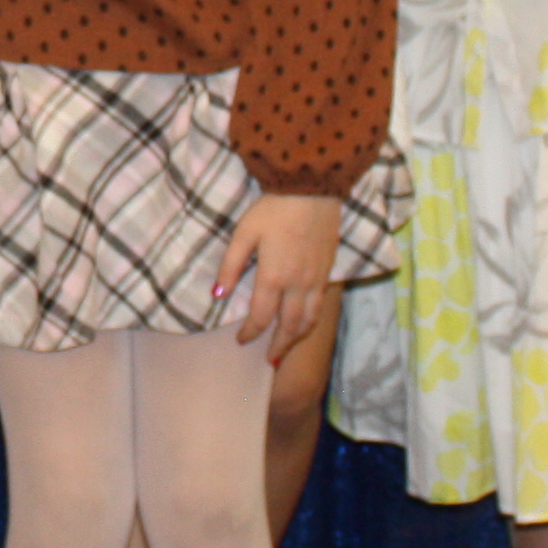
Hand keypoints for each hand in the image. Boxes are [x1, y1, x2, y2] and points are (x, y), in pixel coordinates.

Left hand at [212, 191, 343, 356]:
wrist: (312, 188)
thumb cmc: (274, 208)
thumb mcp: (244, 234)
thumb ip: (230, 267)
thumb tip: (218, 296)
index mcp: (274, 277)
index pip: (262, 317)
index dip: (251, 333)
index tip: (241, 340)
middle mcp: (299, 284)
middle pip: (290, 326)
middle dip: (279, 346)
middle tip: (270, 360)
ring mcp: (317, 278)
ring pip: (310, 319)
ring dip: (297, 338)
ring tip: (287, 347)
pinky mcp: (329, 269)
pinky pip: (321, 304)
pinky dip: (312, 320)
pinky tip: (305, 321)